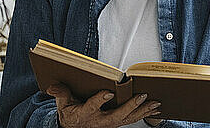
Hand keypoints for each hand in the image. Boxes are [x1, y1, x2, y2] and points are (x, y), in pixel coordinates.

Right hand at [46, 82, 161, 127]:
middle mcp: (99, 122)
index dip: (99, 100)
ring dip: (143, 111)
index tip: (108, 92)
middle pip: (117, 116)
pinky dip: (145, 114)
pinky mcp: (117, 123)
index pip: (91, 107)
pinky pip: (132, 119)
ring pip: (128, 119)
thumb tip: (53, 86)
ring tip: (156, 103)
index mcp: (84, 115)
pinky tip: (156, 109)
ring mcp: (110, 124)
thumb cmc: (70, 113)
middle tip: (142, 96)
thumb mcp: (62, 104)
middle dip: (130, 106)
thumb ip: (61, 94)